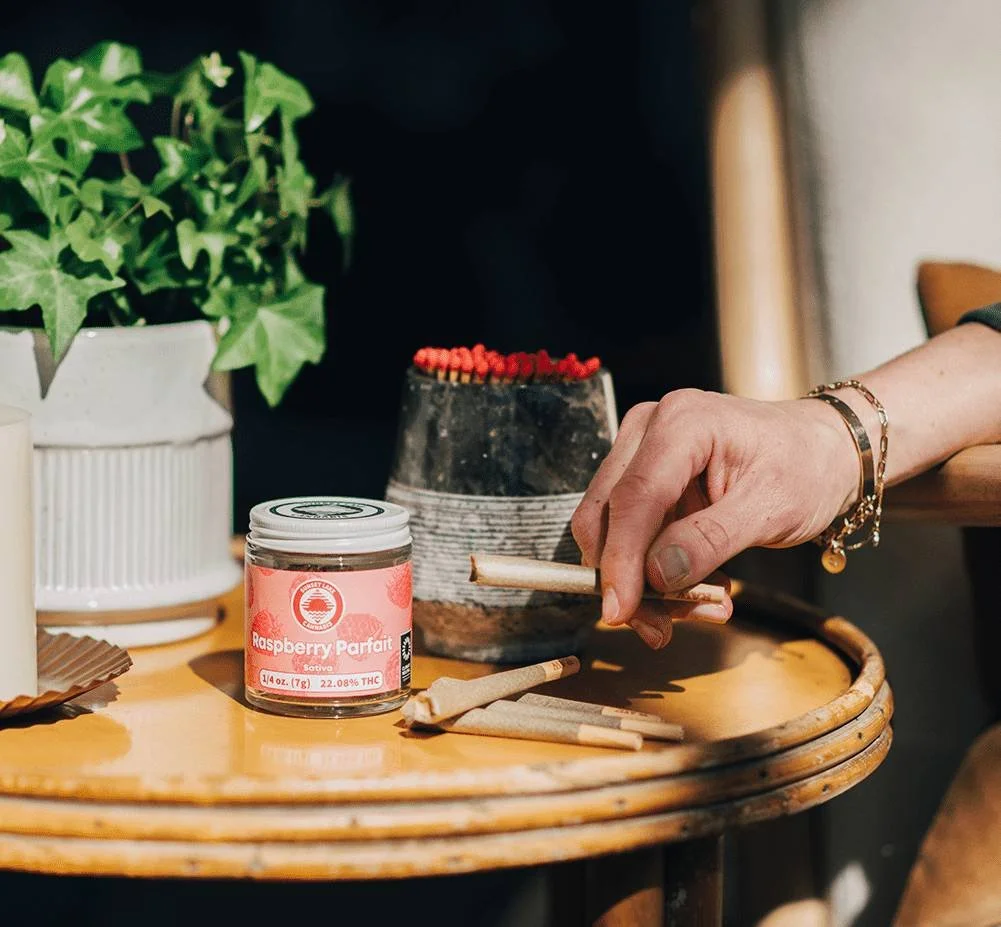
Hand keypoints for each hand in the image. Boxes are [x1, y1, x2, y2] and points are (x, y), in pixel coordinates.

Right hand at [570, 389, 859, 647]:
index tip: (620, 610)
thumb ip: (711, 540)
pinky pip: (633, 533)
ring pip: (614, 529)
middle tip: (657, 628)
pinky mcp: (646, 477)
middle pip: (609, 513)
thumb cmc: (806, 467)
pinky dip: (657, 570)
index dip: (621, 558)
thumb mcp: (771, 508)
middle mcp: (651, 428)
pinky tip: (698, 589)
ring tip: (699, 609)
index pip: (634, 497)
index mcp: (683, 423)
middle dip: (626, 577)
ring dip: (645, 580)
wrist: (823, 452)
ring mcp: (643, 451)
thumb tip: (658, 574)